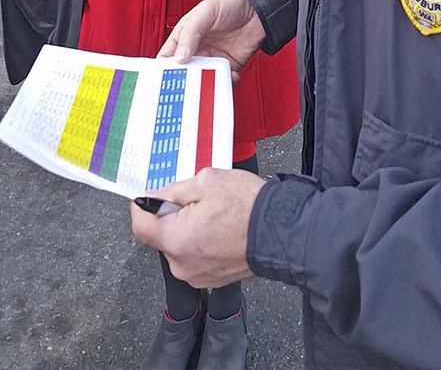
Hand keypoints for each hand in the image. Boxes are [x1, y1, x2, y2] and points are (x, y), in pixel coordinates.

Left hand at [130, 168, 264, 287]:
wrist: (280, 231)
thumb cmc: (248, 207)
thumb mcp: (206, 181)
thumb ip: (173, 190)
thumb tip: (153, 197)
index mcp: (175, 240)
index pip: (140, 225)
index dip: (142, 206)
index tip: (149, 196)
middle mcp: (181, 264)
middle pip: (161, 235)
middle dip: (172, 215)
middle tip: (195, 198)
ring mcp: (196, 274)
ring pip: (180, 245)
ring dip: (188, 228)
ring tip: (214, 212)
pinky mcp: (211, 279)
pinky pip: (195, 256)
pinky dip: (202, 241)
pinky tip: (221, 227)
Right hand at [158, 0, 265, 78]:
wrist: (258, 7)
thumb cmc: (231, 2)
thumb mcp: (205, 12)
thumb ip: (191, 33)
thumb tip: (180, 56)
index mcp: (186, 35)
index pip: (168, 55)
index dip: (163, 68)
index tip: (162, 79)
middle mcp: (198, 48)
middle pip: (185, 71)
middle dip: (184, 80)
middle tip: (184, 88)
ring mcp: (214, 57)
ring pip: (203, 78)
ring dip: (205, 83)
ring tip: (207, 84)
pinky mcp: (229, 64)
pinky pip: (223, 79)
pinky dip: (224, 82)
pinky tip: (227, 77)